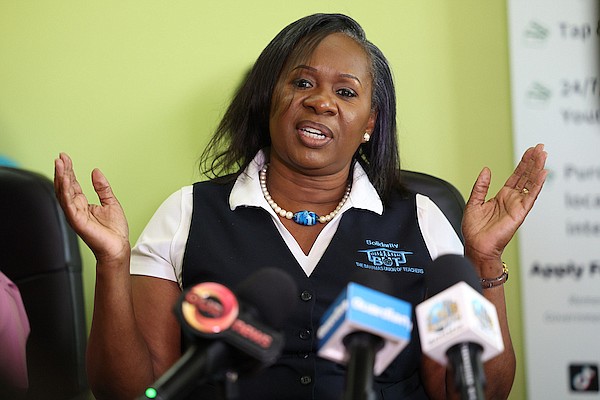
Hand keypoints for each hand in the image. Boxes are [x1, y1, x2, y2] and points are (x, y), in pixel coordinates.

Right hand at [54, 153, 129, 263]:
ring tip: (59, 163)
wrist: (118, 247)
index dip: (69, 171)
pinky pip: (68, 203)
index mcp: (83, 204)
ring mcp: (75, 215)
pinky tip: (64, 179)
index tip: (65, 157)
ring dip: (60, 178)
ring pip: (63, 193)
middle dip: (62, 171)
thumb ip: (102, 187)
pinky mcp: (77, 221)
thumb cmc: (114, 230)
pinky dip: (65, 190)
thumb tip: (95, 171)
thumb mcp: (111, 202)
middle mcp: (76, 208)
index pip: (72, 184)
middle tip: (60, 157)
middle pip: (65, 187)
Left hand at [462, 144, 547, 267]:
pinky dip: (537, 184)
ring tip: (543, 155)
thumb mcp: (474, 202)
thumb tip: (486, 170)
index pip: (516, 177)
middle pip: (526, 177)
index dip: (523, 164)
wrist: (476, 246)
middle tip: (540, 148)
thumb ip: (481, 186)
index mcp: (502, 197)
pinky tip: (543, 173)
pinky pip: (530, 196)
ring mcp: (517, 206)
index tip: (530, 151)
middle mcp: (512, 200)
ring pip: (530, 183)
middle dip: (533, 162)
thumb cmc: (475, 230)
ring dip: (537, 169)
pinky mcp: (520, 213)